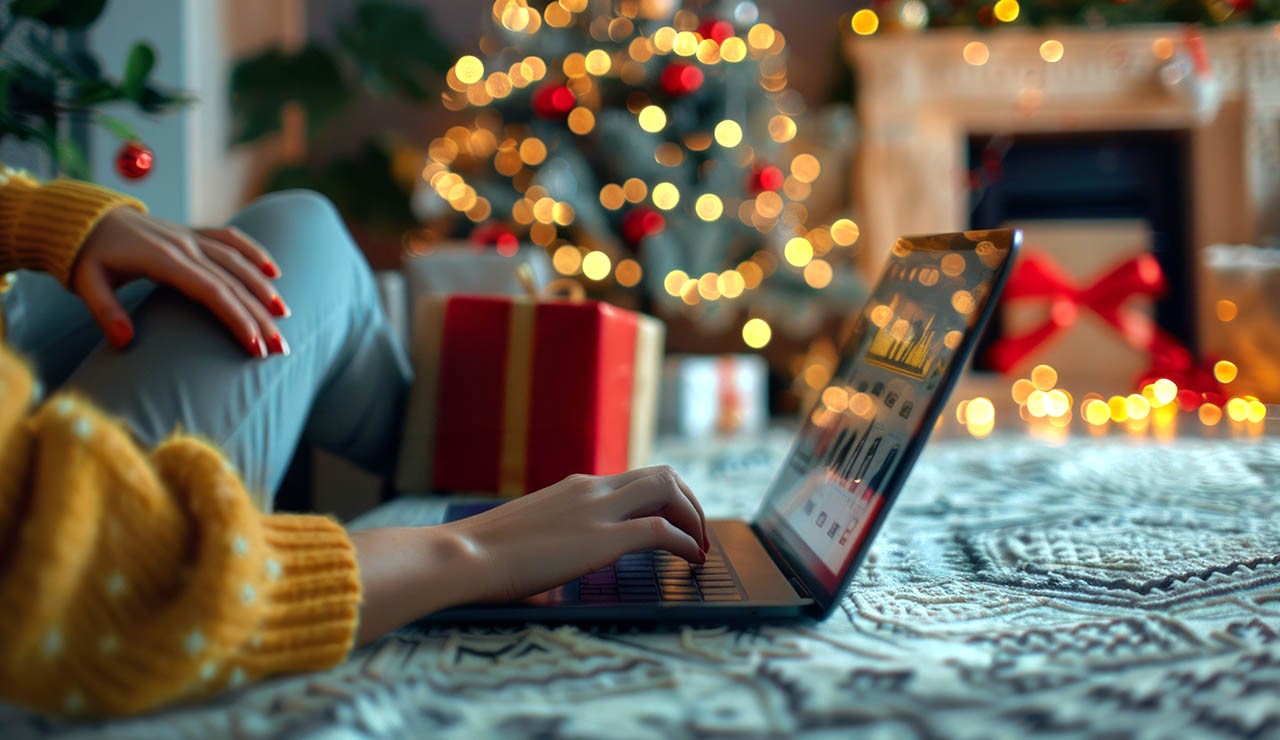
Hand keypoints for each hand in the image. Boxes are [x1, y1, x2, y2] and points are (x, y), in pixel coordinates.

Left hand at [72, 206, 290, 356]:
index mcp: (164, 260)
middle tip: (280, 347)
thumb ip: (105, 312)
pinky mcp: (192, 233)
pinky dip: (253, 252)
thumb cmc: (86, 256)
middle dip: (260, 316)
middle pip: (233, 282)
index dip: (237, 318)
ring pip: (238, 262)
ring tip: (284, 315)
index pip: (212, 292)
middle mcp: (185, 246)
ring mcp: (191, 237)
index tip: (255, 346)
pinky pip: (230, 239)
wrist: (84, 219)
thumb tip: (125, 342)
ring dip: (264, 288)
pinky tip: (274, 270)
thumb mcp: (86, 283)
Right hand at [350, 466, 708, 641]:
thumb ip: (551, 541)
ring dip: (694, 517)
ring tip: (701, 546)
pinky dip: (686, 543)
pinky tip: (691, 562)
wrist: (462, 556)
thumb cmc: (481, 556)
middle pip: (662, 475)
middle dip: (690, 502)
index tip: (675, 522)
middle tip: (699, 532)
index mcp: (574, 487)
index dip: (665, 498)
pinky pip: (662, 532)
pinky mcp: (603, 539)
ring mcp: (598, 510)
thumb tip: (553, 569)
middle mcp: (591, 489)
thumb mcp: (527, 536)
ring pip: (669, 490)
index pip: (634, 479)